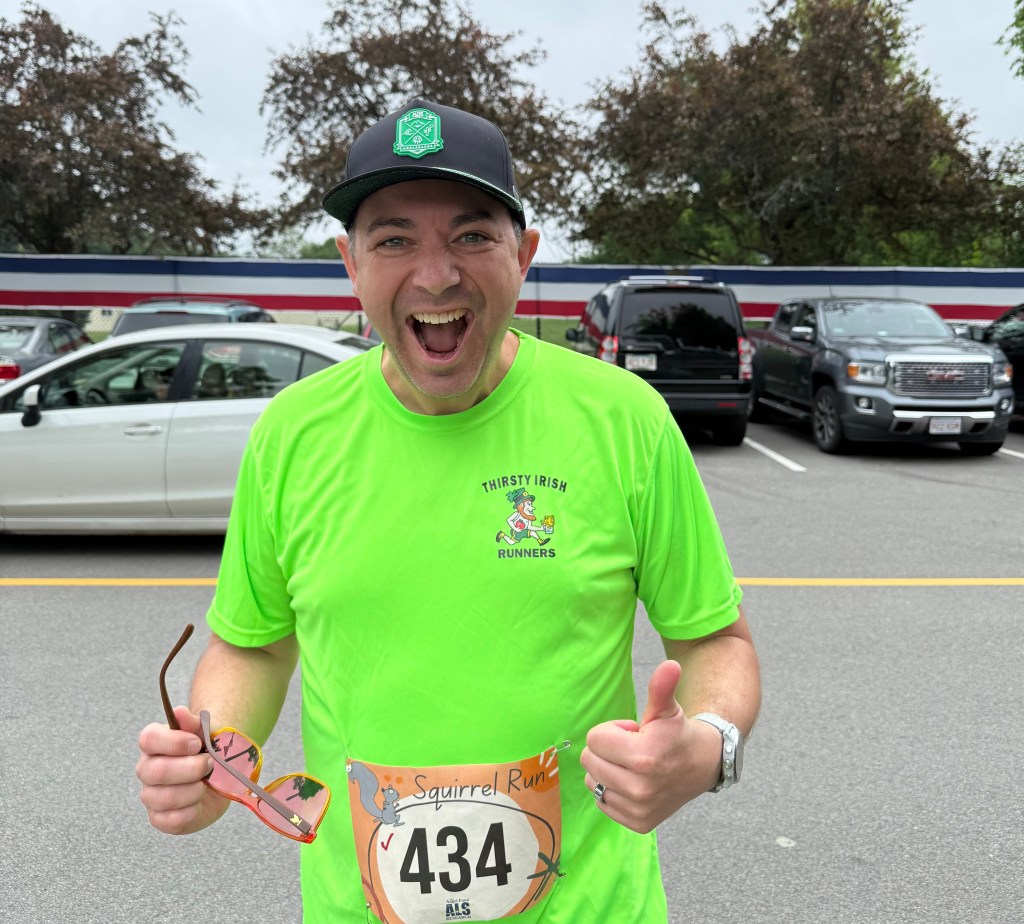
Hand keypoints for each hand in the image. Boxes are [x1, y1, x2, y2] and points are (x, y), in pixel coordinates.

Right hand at [136, 705, 228, 835]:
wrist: (220, 778)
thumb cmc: (209, 752)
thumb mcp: (207, 734)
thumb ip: (193, 723)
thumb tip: (179, 712)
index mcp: (154, 744)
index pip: (148, 739)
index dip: (174, 742)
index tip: (198, 744)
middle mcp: (146, 769)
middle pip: (156, 771)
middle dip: (190, 769)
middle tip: (209, 764)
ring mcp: (151, 796)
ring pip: (163, 798)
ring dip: (193, 791)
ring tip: (205, 784)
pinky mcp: (159, 819)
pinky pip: (172, 819)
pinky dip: (192, 810)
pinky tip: (199, 802)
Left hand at [580, 660, 721, 832]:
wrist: (702, 766)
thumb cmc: (676, 733)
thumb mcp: (667, 709)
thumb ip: (662, 687)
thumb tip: (670, 664)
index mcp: (643, 757)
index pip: (595, 738)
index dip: (613, 730)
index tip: (634, 732)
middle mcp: (640, 788)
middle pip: (589, 760)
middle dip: (607, 749)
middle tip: (633, 748)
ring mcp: (639, 809)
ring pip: (593, 781)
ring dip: (607, 770)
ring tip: (634, 765)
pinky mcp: (638, 823)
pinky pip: (602, 802)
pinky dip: (613, 790)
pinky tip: (634, 782)